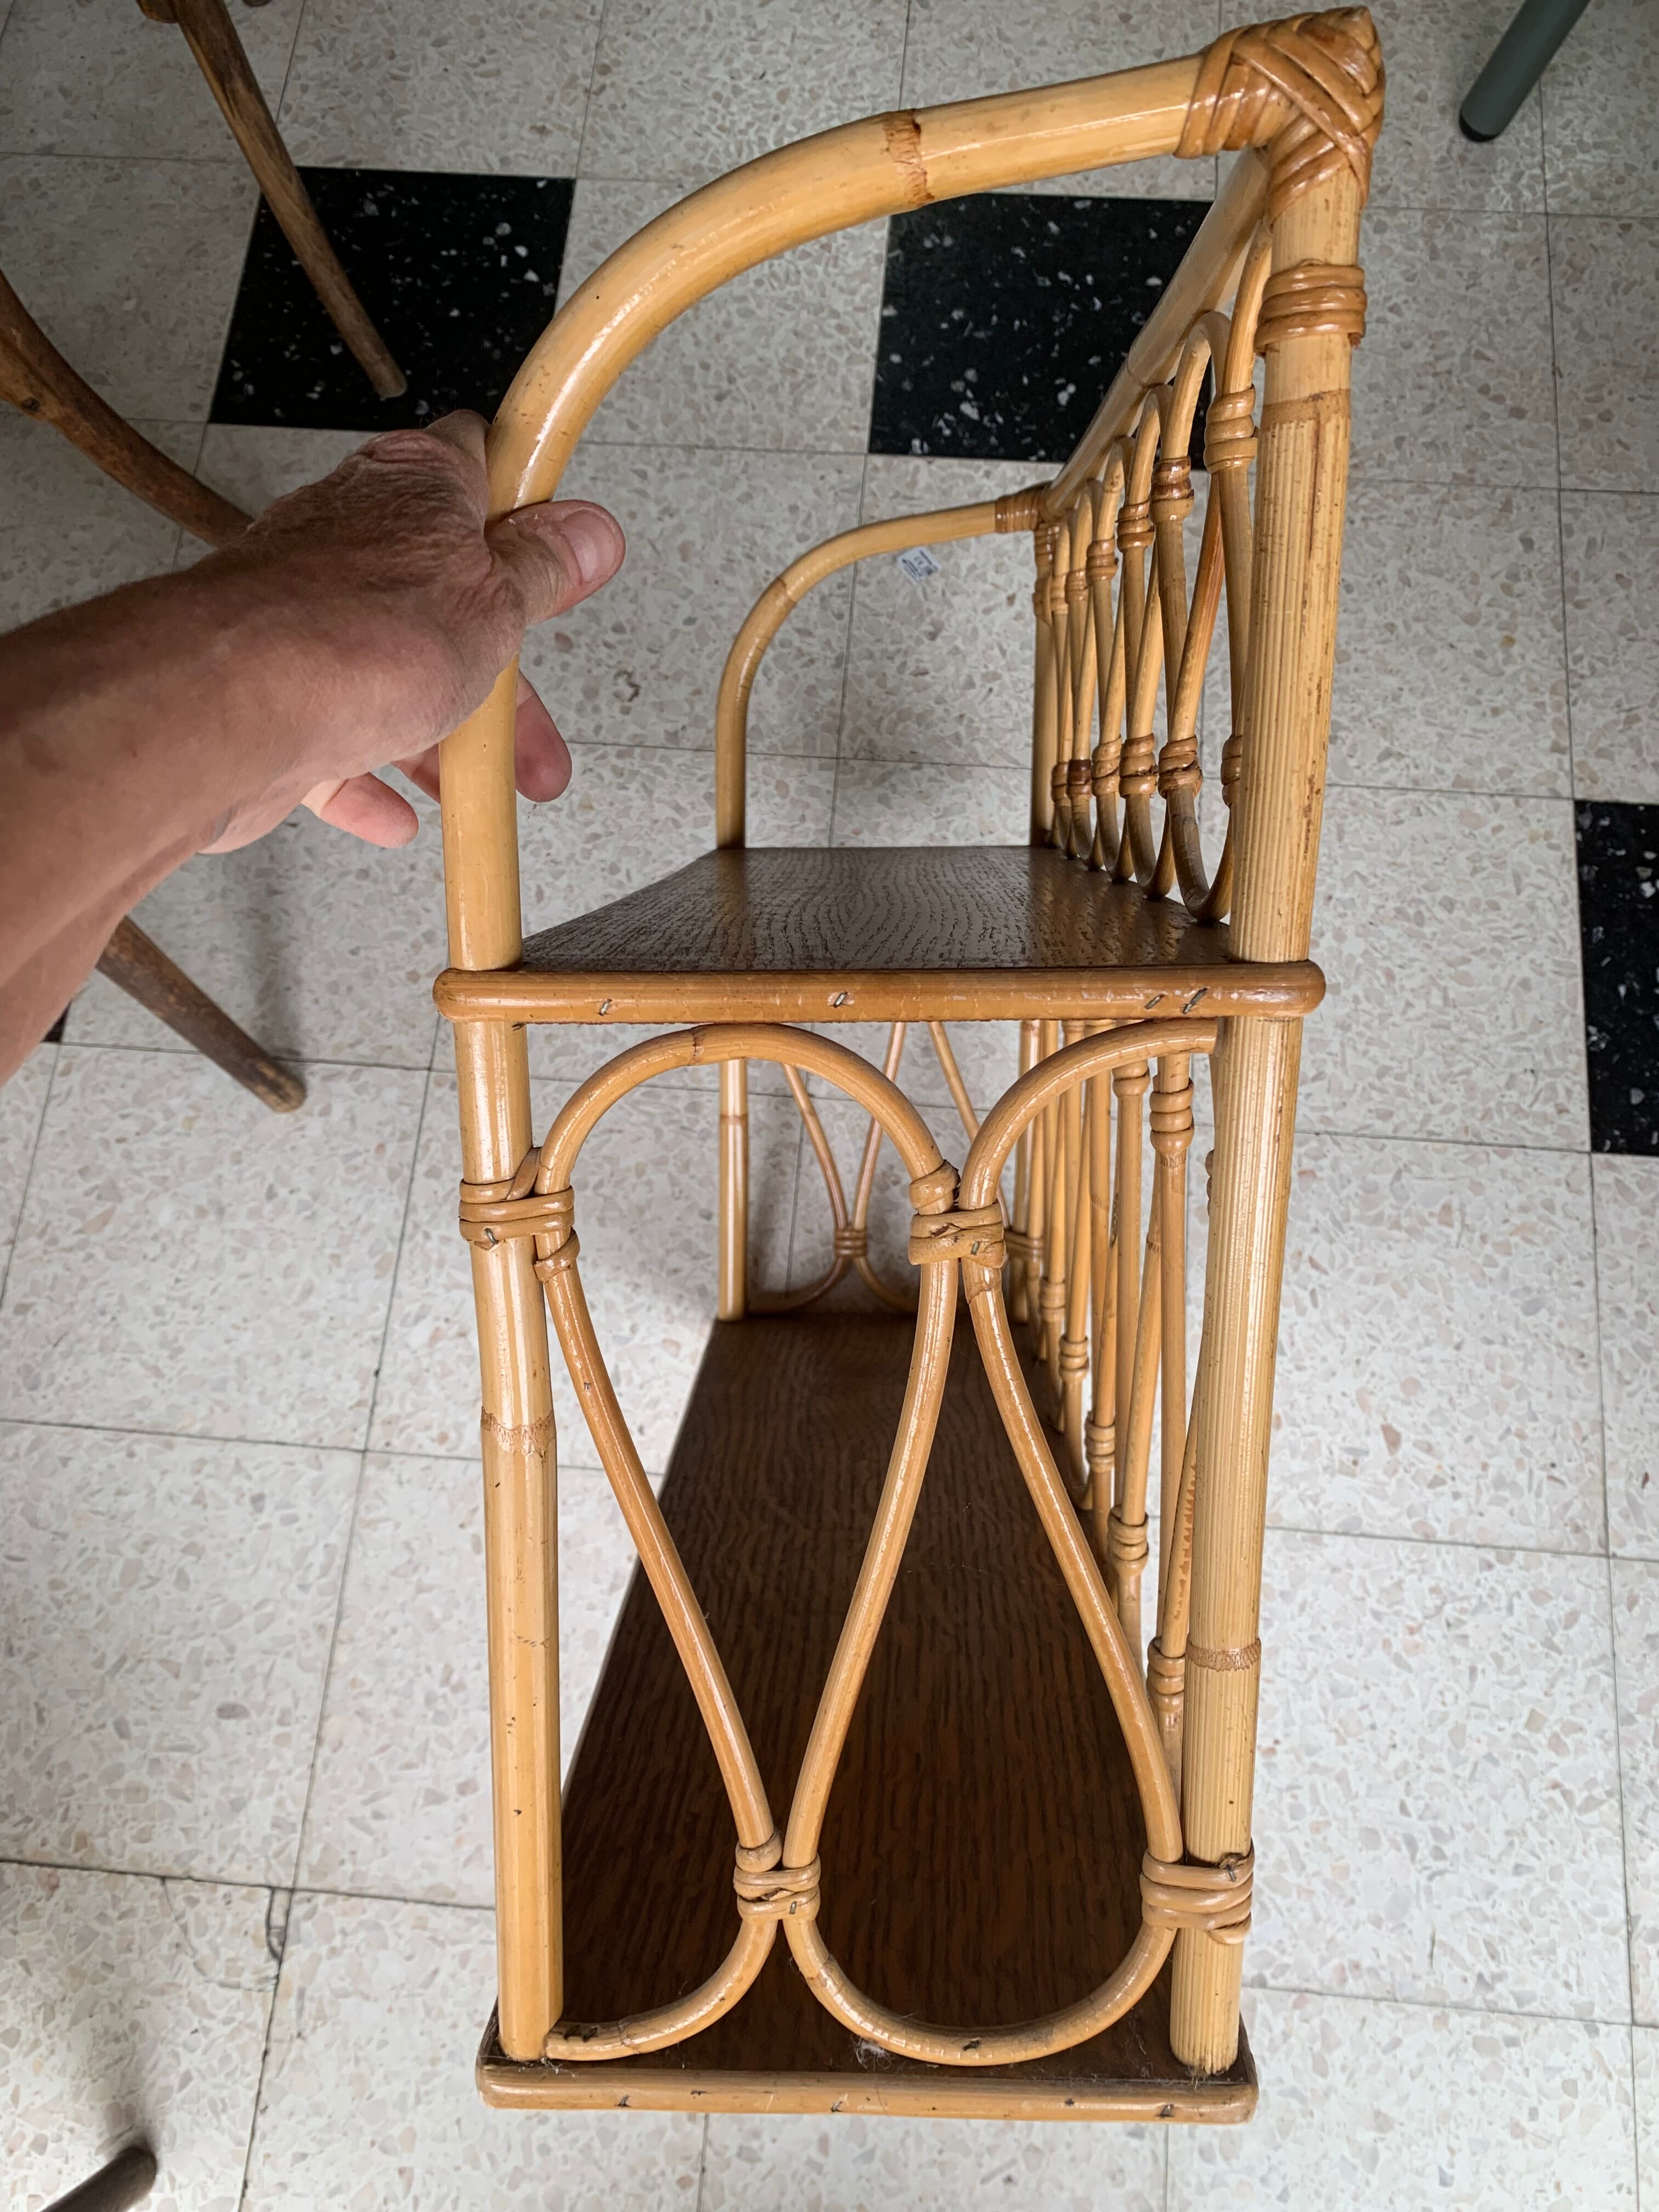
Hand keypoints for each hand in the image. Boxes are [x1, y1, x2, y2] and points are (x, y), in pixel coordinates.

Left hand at [201, 410, 623, 851]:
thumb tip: (587, 532)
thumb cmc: (356, 635)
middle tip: (532, 723)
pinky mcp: (267, 687)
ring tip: (480, 784)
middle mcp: (351, 536)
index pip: (478, 464)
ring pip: (387, 672)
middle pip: (444, 597)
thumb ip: (540, 572)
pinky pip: (328, 738)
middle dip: (497, 674)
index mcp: (413, 487)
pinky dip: (364, 775)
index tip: (560, 550)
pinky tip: (393, 812)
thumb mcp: (496, 602)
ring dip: (440, 734)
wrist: (235, 708)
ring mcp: (304, 614)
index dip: (524, 506)